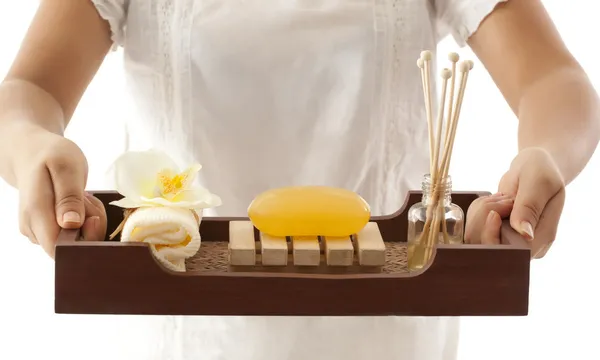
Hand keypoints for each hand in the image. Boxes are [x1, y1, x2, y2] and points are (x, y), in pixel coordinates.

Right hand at [13, 124, 106, 257]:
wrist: (32, 152)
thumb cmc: (51, 155)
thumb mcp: (66, 167)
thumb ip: (69, 196)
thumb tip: (71, 224)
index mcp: (35, 214)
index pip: (60, 249)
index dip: (83, 240)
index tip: (92, 217)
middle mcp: (33, 229)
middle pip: (72, 247)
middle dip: (91, 227)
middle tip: (88, 199)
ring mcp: (39, 231)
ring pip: (76, 240)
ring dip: (89, 220)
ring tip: (82, 196)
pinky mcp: (48, 229)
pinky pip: (75, 233)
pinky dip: (85, 219)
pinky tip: (80, 202)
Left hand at [465, 147, 565, 257]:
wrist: (534, 167)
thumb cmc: (541, 171)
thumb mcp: (538, 183)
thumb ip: (530, 207)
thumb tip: (525, 234)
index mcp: (541, 239)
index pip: (510, 252)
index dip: (494, 236)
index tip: (495, 214)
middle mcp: (524, 246)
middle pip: (487, 247)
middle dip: (484, 219)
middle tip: (501, 199)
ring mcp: (507, 239)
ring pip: (476, 237)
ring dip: (481, 211)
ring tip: (501, 196)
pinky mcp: (494, 232)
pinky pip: (472, 227)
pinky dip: (477, 209)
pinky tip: (493, 199)